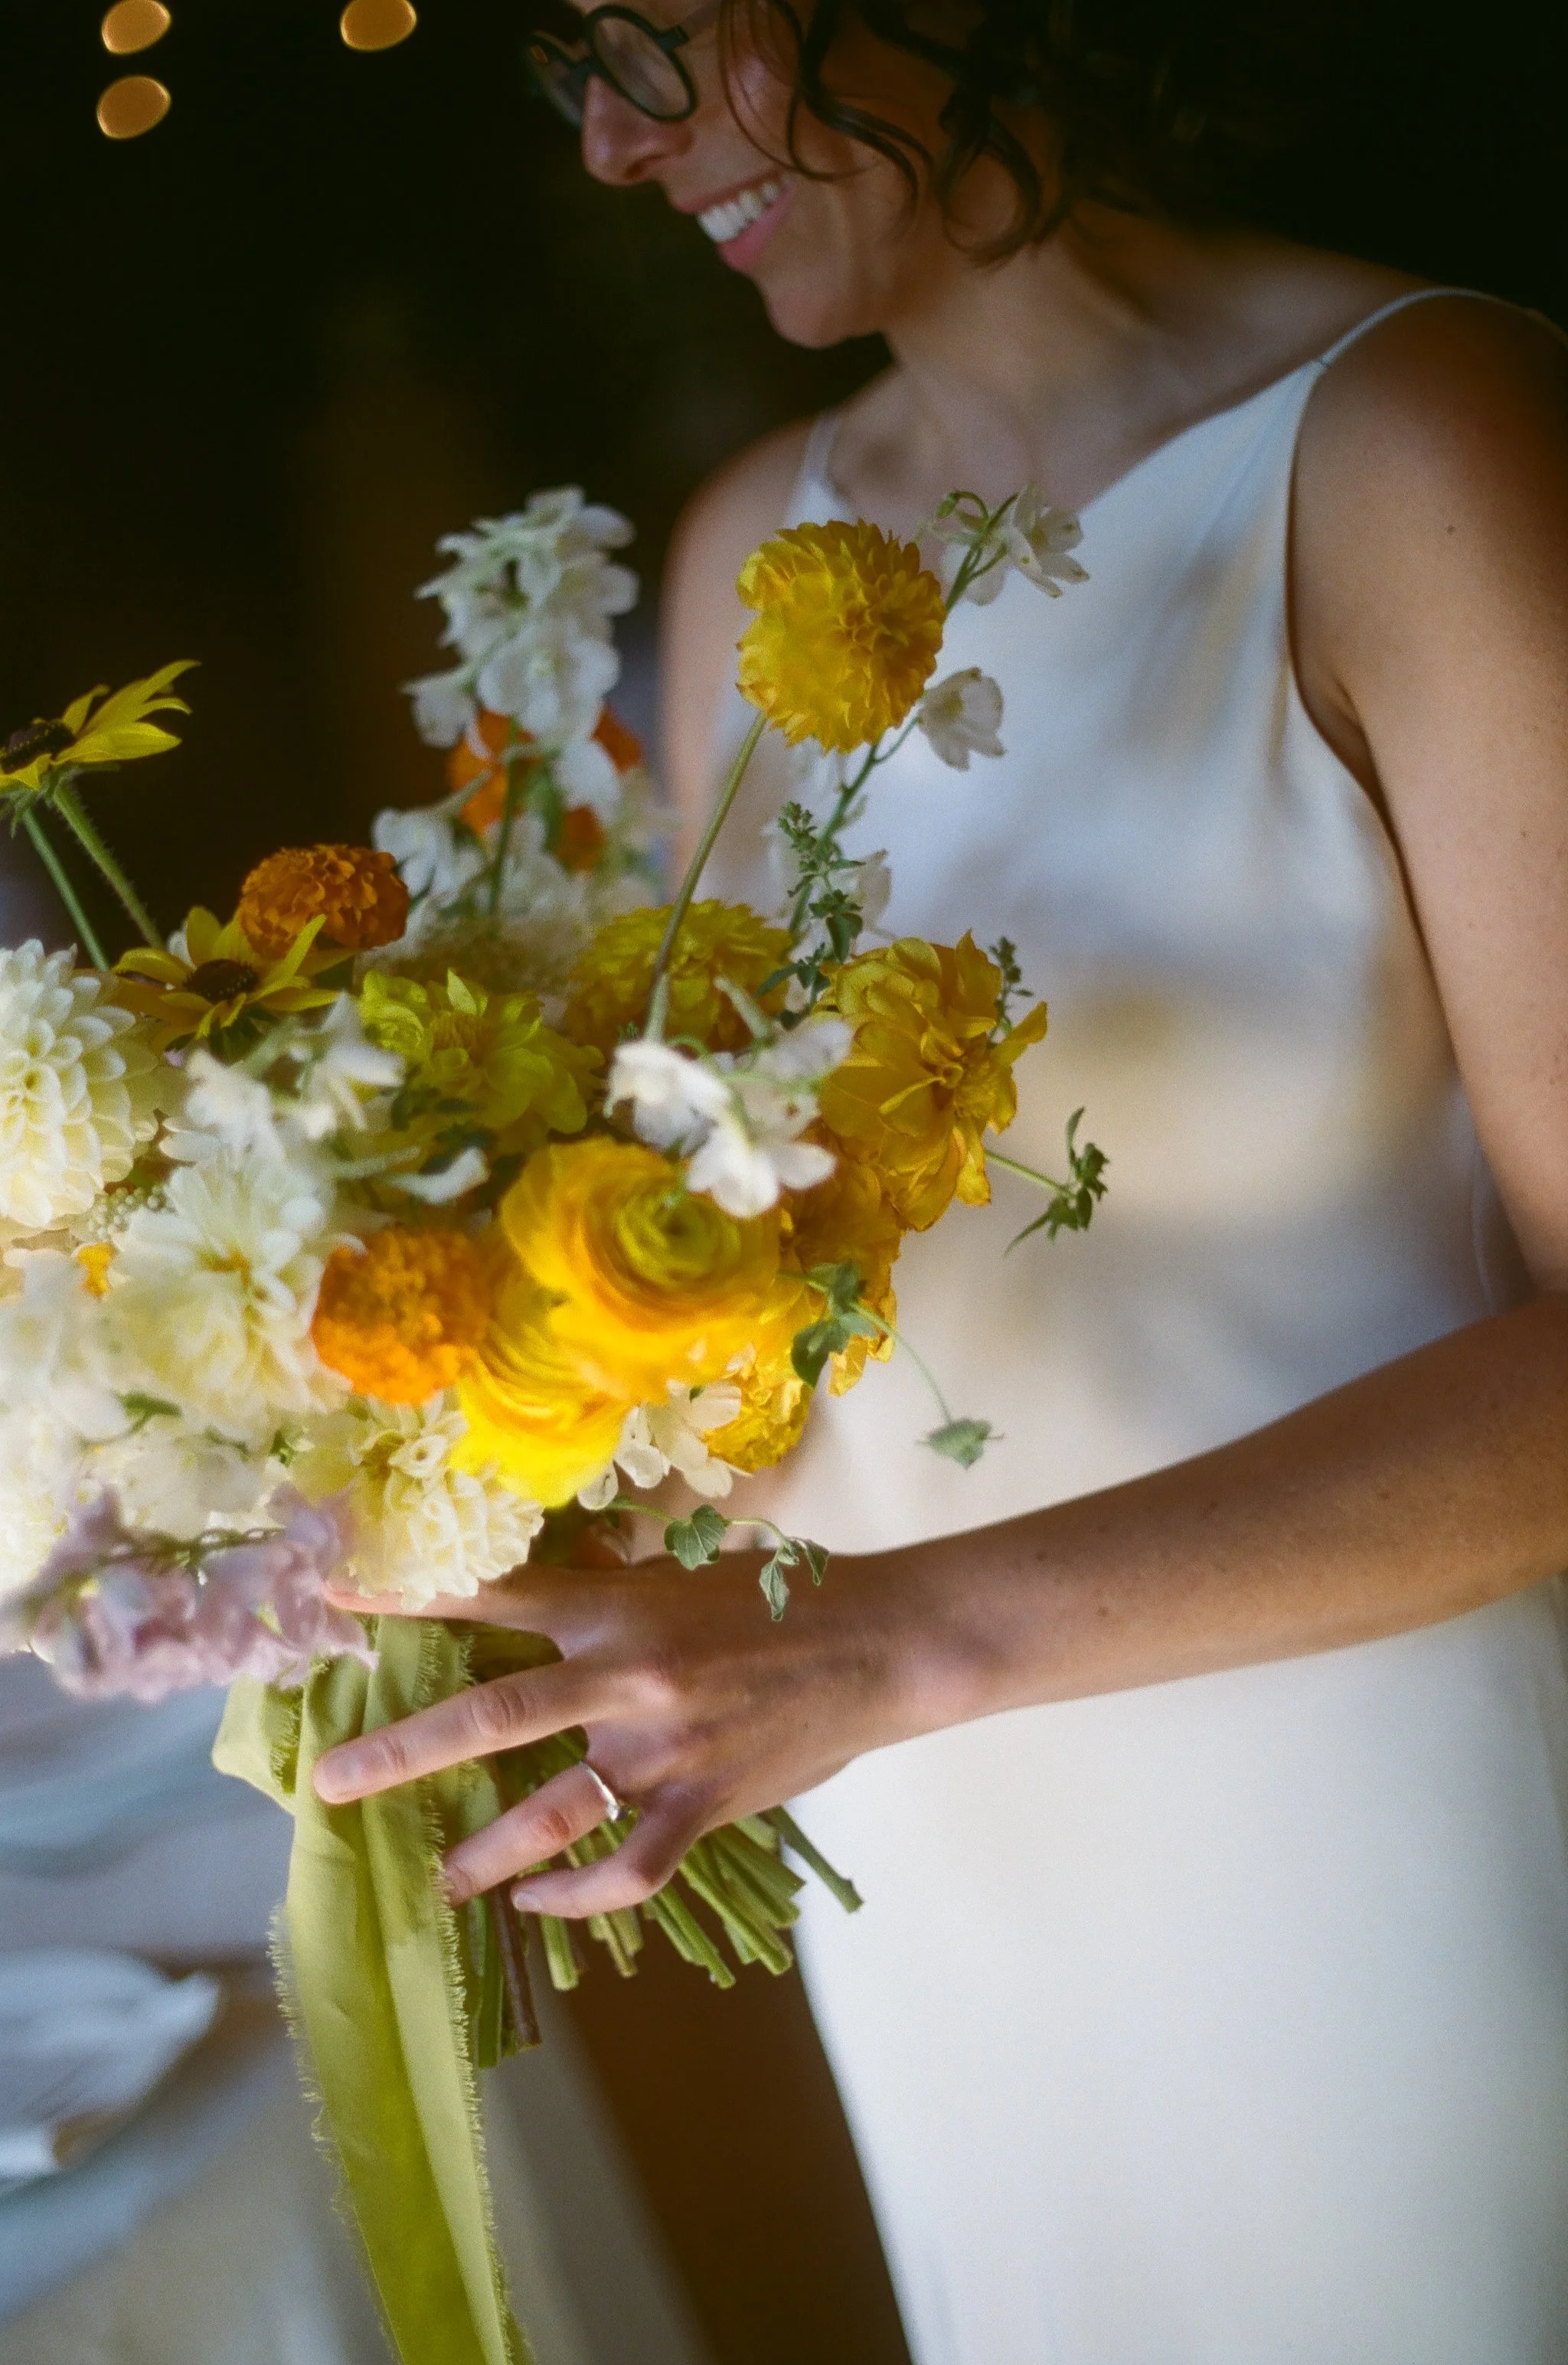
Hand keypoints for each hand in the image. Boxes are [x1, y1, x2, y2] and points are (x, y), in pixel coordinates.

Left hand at [311, 1544, 936, 1918]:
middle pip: (489, 1717)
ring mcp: (663, 1753)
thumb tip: (545, 1582)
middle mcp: (626, 1678)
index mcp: (617, 1606)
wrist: (884, 1644)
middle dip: (400, 1751)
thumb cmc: (787, 1593)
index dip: (408, 1599)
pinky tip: (538, 1902)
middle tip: (332, 1783)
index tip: (337, 1605)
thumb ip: (610, 1586)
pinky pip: (626, 1870)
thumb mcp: (686, 1570)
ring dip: (480, 1852)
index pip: (491, 1598)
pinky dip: (576, 1897)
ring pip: (547, 1813)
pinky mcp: (703, 1808)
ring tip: (435, 1877)